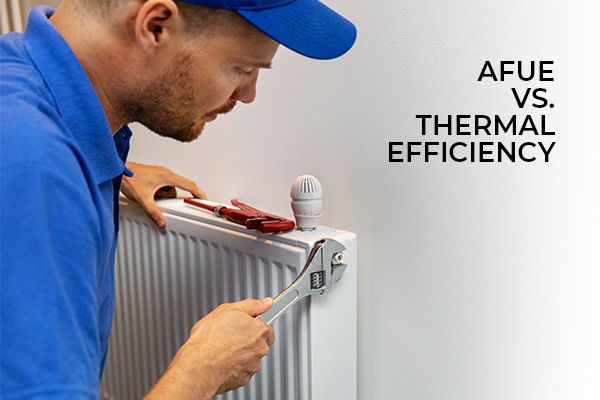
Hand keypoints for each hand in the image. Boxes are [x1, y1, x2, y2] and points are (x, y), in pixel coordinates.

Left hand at [121, 162, 205, 227]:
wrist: (118, 170)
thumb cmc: (129, 178)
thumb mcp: (143, 198)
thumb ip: (153, 212)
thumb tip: (161, 222)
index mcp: (167, 176)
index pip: (189, 185)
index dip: (198, 193)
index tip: (204, 199)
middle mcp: (165, 173)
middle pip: (179, 188)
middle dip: (175, 198)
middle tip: (174, 204)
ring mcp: (160, 174)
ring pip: (170, 189)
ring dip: (164, 196)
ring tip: (152, 198)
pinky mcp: (154, 176)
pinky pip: (163, 186)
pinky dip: (159, 193)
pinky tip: (149, 195)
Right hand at [144, 298, 274, 399]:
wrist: (198, 366)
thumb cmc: (209, 339)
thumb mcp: (228, 310)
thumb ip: (251, 305)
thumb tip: (266, 302)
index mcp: (259, 330)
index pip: (267, 327)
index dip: (254, 326)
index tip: (244, 326)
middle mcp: (260, 349)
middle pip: (259, 343)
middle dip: (247, 340)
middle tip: (230, 336)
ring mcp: (253, 365)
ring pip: (250, 358)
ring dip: (240, 354)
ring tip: (222, 349)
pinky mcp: (244, 379)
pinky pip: (241, 370)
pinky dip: (234, 366)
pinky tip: (221, 361)